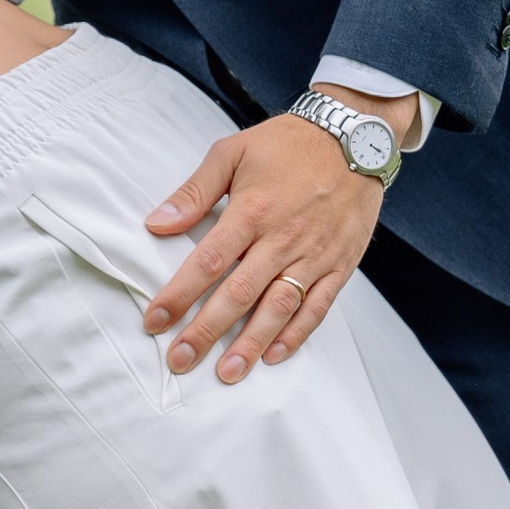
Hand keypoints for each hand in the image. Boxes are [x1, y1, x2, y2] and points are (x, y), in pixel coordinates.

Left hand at [140, 103, 407, 379]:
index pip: (207, 262)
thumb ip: (194, 192)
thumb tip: (156, 224)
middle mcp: (282, 239)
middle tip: (181, 360)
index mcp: (252, 211)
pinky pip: (318, 306)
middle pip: (239, 294)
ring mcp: (314, 255)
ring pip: (279, 308)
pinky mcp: (340, 263)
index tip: (154, 322)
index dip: (178, 295)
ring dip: (252, 343)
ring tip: (227, 372)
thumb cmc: (287, 144)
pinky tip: (275, 355)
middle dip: (207, 331)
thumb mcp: (232, 152)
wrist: (355, 135)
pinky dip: (297, 334)